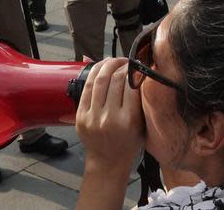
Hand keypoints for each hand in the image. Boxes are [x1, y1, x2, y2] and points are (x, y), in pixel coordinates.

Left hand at [76, 58, 143, 175]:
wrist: (108, 161)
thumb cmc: (129, 142)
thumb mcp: (143, 123)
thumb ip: (142, 99)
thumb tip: (139, 69)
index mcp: (129, 121)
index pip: (131, 84)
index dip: (135, 69)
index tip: (138, 65)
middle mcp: (110, 119)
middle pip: (116, 79)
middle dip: (122, 65)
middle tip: (127, 62)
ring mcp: (93, 118)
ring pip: (100, 79)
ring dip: (107, 65)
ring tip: (114, 61)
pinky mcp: (81, 116)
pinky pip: (87, 88)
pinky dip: (94, 74)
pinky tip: (101, 68)